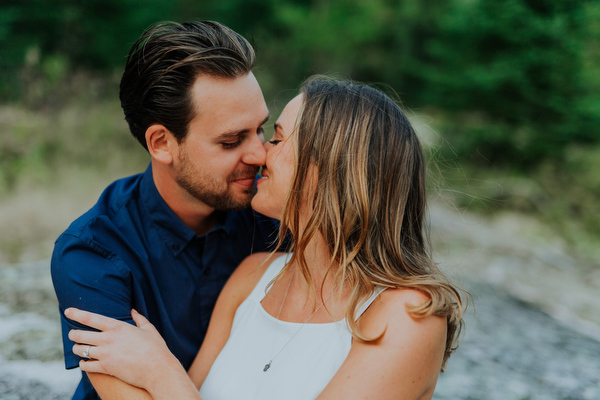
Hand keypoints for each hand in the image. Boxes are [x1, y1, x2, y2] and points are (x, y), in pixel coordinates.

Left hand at [66, 308, 184, 390]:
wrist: (158, 369)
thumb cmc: (156, 348)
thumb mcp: (149, 329)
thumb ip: (139, 319)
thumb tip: (133, 311)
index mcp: (117, 327)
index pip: (91, 318)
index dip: (77, 314)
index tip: (68, 311)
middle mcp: (108, 339)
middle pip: (80, 335)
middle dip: (73, 334)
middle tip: (72, 334)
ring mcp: (105, 354)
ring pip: (80, 350)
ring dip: (77, 349)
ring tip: (78, 348)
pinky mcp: (105, 368)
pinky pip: (85, 366)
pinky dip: (83, 364)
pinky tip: (85, 363)